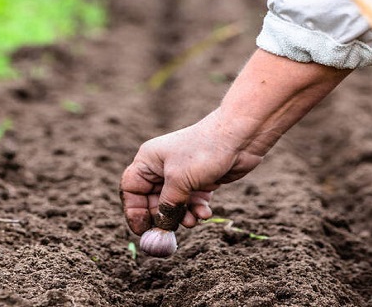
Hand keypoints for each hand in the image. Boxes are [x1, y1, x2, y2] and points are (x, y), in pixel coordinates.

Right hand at [119, 49, 350, 235]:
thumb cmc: (204, 152)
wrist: (240, 137)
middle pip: (152, 201)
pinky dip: (197, 209)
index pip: (131, 189)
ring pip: (175, 204)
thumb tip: (160, 229)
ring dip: (183, 216)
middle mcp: (162, 167)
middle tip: (170, 233)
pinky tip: (206, 213)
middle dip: (163, 217)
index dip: (134, 211)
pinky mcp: (201, 181)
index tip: (142, 230)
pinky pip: (192, 202)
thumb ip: (167, 207)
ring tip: (193, 221)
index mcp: (148, 160)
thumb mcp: (180, 181)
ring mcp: (182, 174)